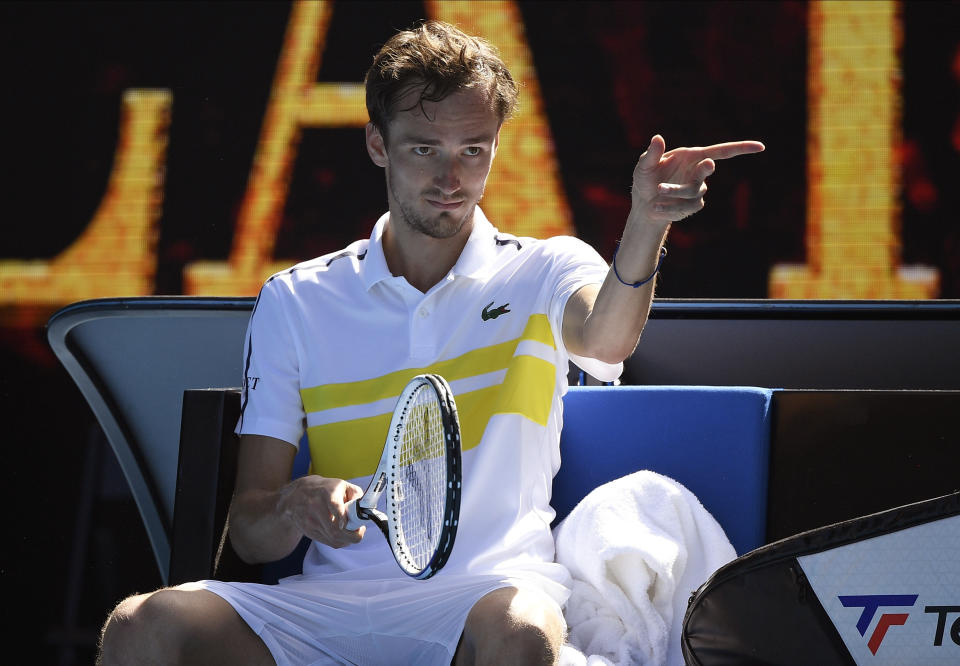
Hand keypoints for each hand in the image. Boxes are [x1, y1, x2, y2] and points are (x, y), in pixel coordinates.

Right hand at [278, 475, 365, 547]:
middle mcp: (316, 507)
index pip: (335, 506)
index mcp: (326, 493)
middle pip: (335, 529)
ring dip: (348, 539)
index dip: (344, 517)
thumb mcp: (341, 485)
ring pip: (333, 539)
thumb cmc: (324, 489)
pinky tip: (343, 534)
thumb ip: (356, 494)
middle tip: (359, 530)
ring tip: (352, 531)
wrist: (295, 496)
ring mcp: (311, 521)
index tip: (353, 523)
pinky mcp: (309, 532)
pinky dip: (340, 541)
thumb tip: (365, 508)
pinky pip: (328, 542)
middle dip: (353, 535)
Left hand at [631, 135, 764, 223]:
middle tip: (707, 164)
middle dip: (705, 169)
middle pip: (707, 171)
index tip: (760, 147)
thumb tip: (657, 137)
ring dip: (674, 192)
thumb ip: (652, 154)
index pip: (721, 151)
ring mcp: (697, 190)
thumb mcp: (644, 165)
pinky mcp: (692, 206)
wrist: (644, 203)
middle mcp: (697, 172)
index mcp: (691, 156)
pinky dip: (669, 208)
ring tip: (656, 193)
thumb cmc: (645, 178)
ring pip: (692, 192)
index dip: (741, 148)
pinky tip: (656, 207)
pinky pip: (685, 208)